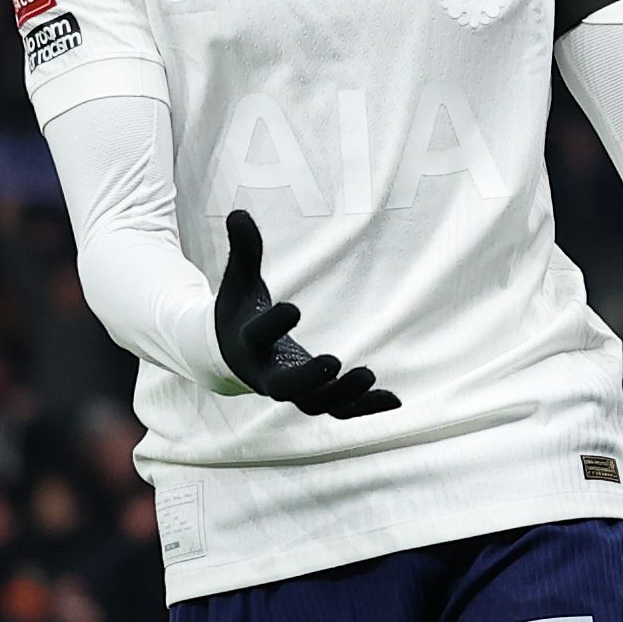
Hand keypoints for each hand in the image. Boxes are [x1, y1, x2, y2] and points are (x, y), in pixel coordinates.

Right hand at [213, 210, 400, 418]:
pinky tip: (393, 399)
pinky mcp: (313, 396)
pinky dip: (364, 407)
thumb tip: (238, 212)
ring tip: (369, 375)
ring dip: (343, 395)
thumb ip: (243, 251)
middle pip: (285, 389)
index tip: (293, 306)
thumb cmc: (239, 311)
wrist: (229, 356)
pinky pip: (339, 409)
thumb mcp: (239, 282)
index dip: (273, 326)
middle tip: (334, 362)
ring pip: (316, 405)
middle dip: (309, 379)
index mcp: (247, 345)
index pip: (257, 339)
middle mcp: (266, 375)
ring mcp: (291, 390)